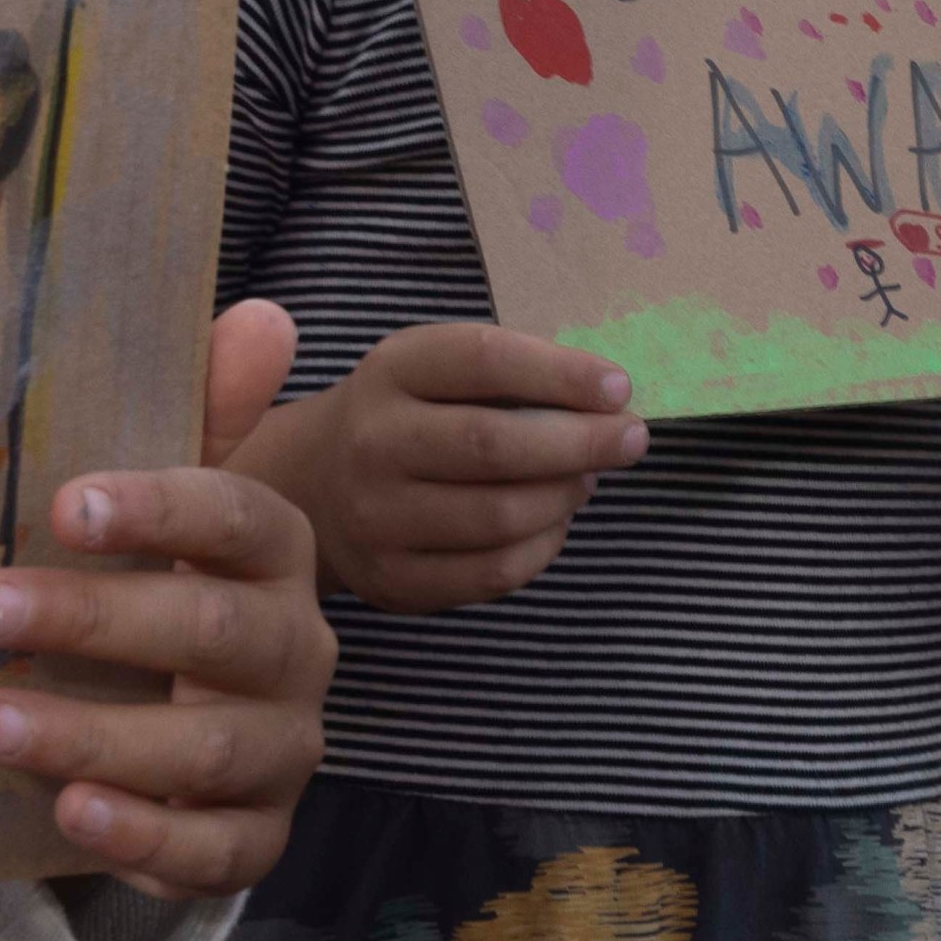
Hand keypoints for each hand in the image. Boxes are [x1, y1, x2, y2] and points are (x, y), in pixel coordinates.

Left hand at [0, 303, 332, 891]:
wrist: (193, 709)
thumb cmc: (166, 575)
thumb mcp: (168, 492)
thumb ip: (201, 406)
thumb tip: (263, 313)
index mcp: (278, 547)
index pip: (238, 516)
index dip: (159, 509)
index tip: (62, 503)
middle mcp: (297, 645)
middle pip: (211, 631)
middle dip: (91, 621)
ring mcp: (285, 746)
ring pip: (205, 749)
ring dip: (90, 735)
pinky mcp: (258, 832)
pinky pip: (219, 850)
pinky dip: (146, 838)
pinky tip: (70, 813)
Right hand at [227, 316, 647, 611]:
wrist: (308, 485)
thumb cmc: (402, 414)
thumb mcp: (430, 368)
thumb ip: (505, 375)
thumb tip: (607, 400)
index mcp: (391, 371)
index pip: (483, 361)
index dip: (560, 373)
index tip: (619, 387)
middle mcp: (374, 441)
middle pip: (494, 445)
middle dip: (581, 442)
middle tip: (632, 438)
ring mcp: (378, 517)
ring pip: (500, 516)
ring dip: (565, 497)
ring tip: (584, 479)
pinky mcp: (393, 579)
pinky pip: (492, 573)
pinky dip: (542, 547)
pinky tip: (553, 522)